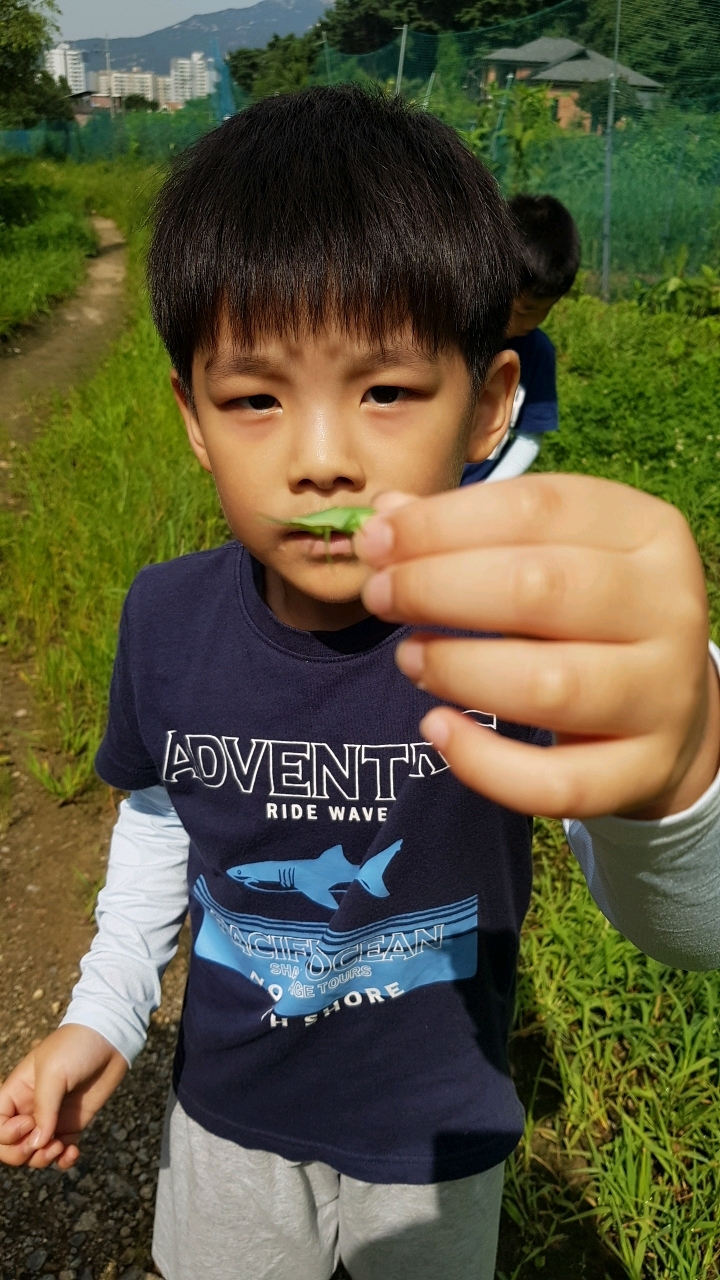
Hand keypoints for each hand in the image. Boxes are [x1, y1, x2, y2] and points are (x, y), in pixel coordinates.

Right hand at [0, 1025, 127, 1168]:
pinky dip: (63, 1160)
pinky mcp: (72, 1124)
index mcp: (16, 1092)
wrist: (110, 1038)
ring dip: (43, 1159)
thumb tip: (38, 1143)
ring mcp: (51, 1118)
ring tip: (61, 1147)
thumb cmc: (76, 1047)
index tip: (28, 1123)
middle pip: (11, 1146)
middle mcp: (29, 1108)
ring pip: (35, 1154)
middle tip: (46, 1144)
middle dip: (22, 1154)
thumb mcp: (53, 1072)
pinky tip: (73, 1152)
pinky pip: (60, 1152)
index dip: (6, 1135)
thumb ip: (43, 1109)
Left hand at [356, 475, 719, 819]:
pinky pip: (557, 781)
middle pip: (539, 589)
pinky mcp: (645, 769)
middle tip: (381, 596)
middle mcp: (668, 607)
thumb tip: (387, 518)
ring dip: (456, 669)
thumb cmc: (588, 614)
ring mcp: (664, 694)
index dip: (442, 523)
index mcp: (647, 531)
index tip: (377, 540)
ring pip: (548, 686)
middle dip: (436, 589)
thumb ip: (473, 531)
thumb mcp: (550, 554)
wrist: (672, 710)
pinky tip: (437, 728)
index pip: (537, 508)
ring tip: (409, 657)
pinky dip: (483, 762)